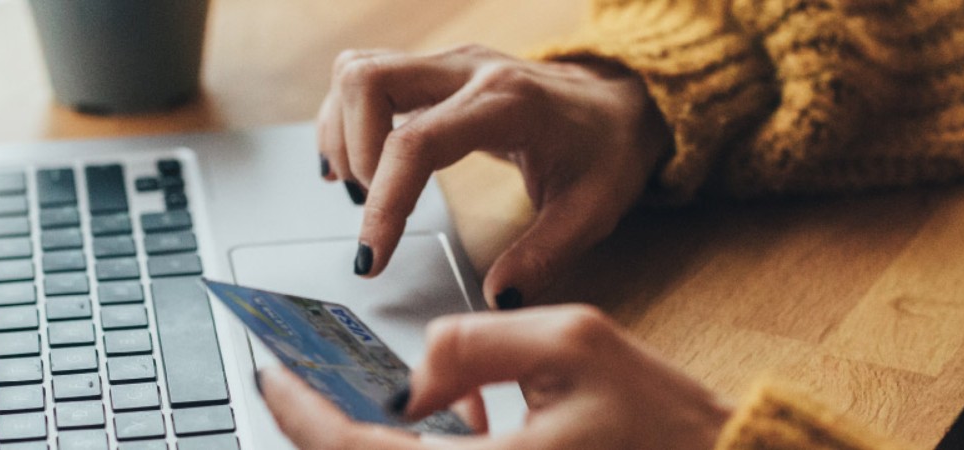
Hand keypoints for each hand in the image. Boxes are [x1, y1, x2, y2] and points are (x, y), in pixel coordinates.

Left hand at [259, 305, 730, 449]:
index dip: (304, 413)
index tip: (272, 375)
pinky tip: (457, 416)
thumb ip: (472, 344)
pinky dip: (421, 448)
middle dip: (326, 428)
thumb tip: (409, 377)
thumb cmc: (663, 421)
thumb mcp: (571, 343)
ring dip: (374, 438)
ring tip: (387, 390)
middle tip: (302, 377)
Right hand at [318, 45, 667, 307]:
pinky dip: (346, 119)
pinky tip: (355, 163)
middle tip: (372, 208)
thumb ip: (544, 256)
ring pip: (358, 71)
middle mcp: (469, 70)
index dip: (384, 202)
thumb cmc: (606, 151)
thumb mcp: (592, 212)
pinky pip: (366, 76)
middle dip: (353, 153)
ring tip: (362, 188)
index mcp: (507, 103)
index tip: (372, 257)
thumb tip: (497, 297)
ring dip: (342, 132)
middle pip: (368, 81)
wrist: (621, 103)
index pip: (416, 142)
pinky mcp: (434, 70)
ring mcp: (448, 64)